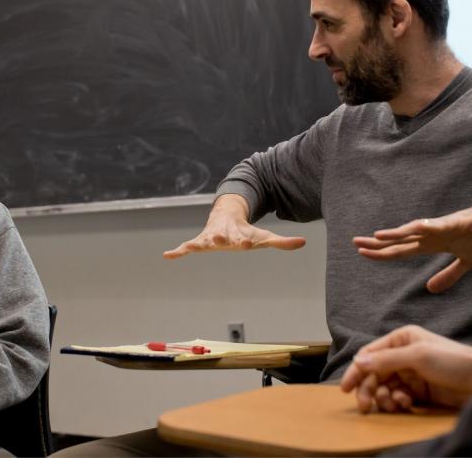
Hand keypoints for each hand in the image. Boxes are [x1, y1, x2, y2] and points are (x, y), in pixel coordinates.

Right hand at [163, 194, 305, 258]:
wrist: (227, 214)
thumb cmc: (246, 231)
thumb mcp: (264, 236)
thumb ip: (283, 242)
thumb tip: (304, 242)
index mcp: (240, 235)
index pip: (244, 238)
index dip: (247, 240)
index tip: (248, 242)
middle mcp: (224, 235)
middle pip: (222, 238)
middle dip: (221, 239)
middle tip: (219, 240)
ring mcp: (210, 237)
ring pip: (204, 241)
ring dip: (198, 244)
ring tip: (190, 247)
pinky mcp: (200, 241)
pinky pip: (187, 247)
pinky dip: (178, 251)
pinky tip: (167, 256)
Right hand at [339, 325, 471, 413]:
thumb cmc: (454, 361)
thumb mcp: (418, 356)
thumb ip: (386, 360)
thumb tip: (358, 361)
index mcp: (402, 338)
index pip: (370, 353)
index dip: (357, 370)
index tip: (346, 388)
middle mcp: (404, 354)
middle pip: (375, 373)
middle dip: (369, 389)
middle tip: (366, 406)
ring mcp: (411, 373)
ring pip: (385, 387)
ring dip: (384, 398)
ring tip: (394, 404)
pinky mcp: (419, 391)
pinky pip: (398, 397)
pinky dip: (397, 403)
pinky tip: (406, 405)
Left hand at [353, 182, 471, 292]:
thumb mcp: (466, 263)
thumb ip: (448, 275)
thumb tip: (429, 289)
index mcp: (435, 244)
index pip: (403, 250)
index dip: (383, 253)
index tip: (362, 254)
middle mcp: (435, 233)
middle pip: (403, 240)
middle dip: (380, 243)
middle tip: (355, 243)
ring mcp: (447, 226)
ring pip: (418, 230)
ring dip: (399, 233)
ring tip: (379, 236)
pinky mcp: (463, 220)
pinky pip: (444, 224)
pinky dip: (430, 225)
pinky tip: (417, 226)